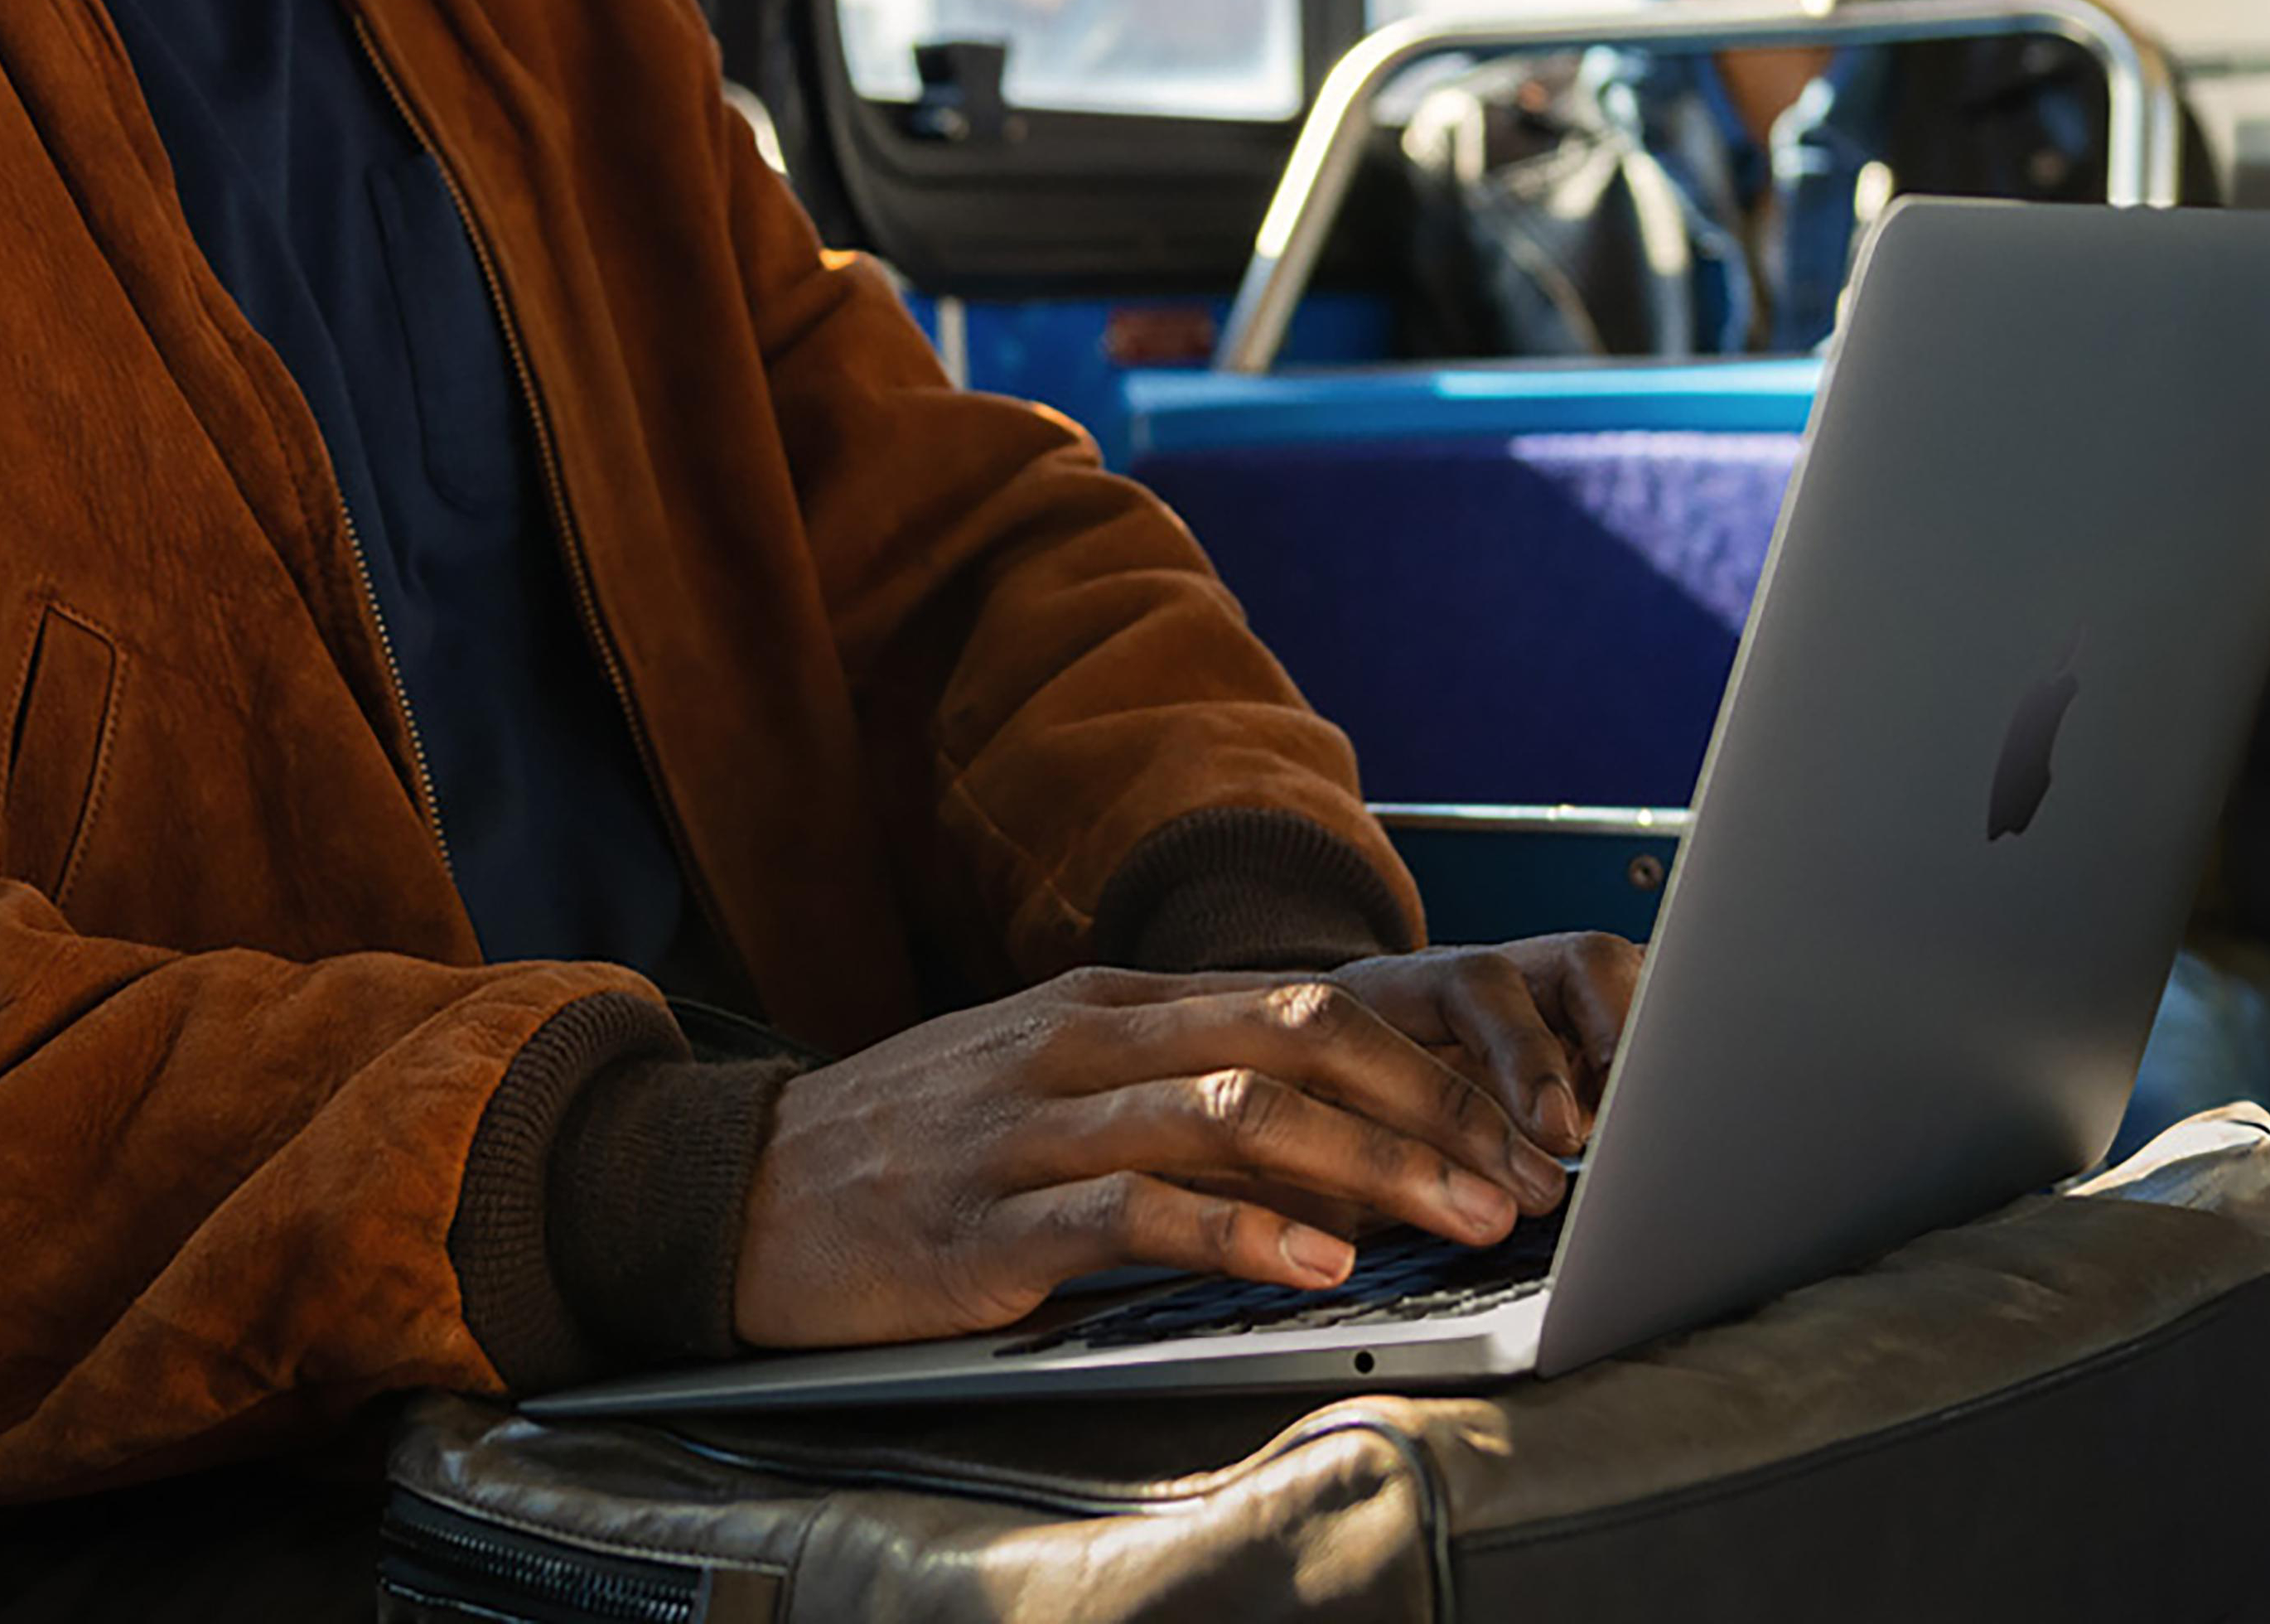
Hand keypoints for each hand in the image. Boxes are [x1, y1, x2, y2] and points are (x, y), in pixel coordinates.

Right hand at [729, 956, 1613, 1352]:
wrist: (737, 1188)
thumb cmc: (916, 1146)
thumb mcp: (1050, 1084)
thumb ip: (1178, 1097)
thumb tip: (1340, 1151)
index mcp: (1110, 1001)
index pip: (1308, 1007)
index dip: (1432, 1069)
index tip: (1525, 1133)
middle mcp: (1086, 1040)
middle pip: (1301, 1041)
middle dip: (1435, 1111)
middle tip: (1532, 1180)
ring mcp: (1037, 1123)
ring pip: (1239, 1115)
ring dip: (1374, 1170)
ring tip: (1464, 1222)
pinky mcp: (993, 1220)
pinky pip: (1140, 1213)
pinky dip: (1243, 1236)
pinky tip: (1316, 1268)